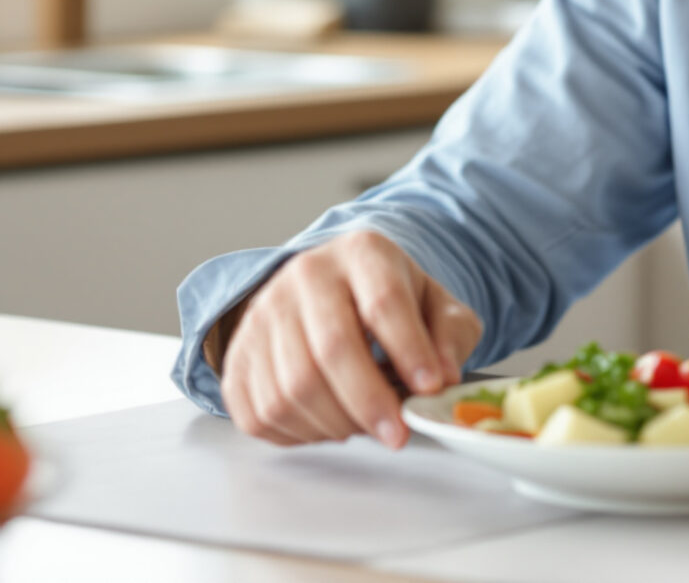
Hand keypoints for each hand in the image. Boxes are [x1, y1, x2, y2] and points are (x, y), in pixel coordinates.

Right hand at [218, 231, 482, 449]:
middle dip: (369, 402)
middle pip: (331, 348)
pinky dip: (298, 433)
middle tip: (398, 435)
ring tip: (363, 425)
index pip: (383, 301)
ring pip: (292, 387)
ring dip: (335, 423)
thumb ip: (450, 335)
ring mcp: (263, 314)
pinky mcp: (238, 355)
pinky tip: (327, 425)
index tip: (431, 388)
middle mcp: (304, 275)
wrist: (329, 290)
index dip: (409, 349)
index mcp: (361, 253)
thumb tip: (443, 378)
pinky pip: (260, 411)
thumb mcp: (436, 305)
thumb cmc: (389, 302)